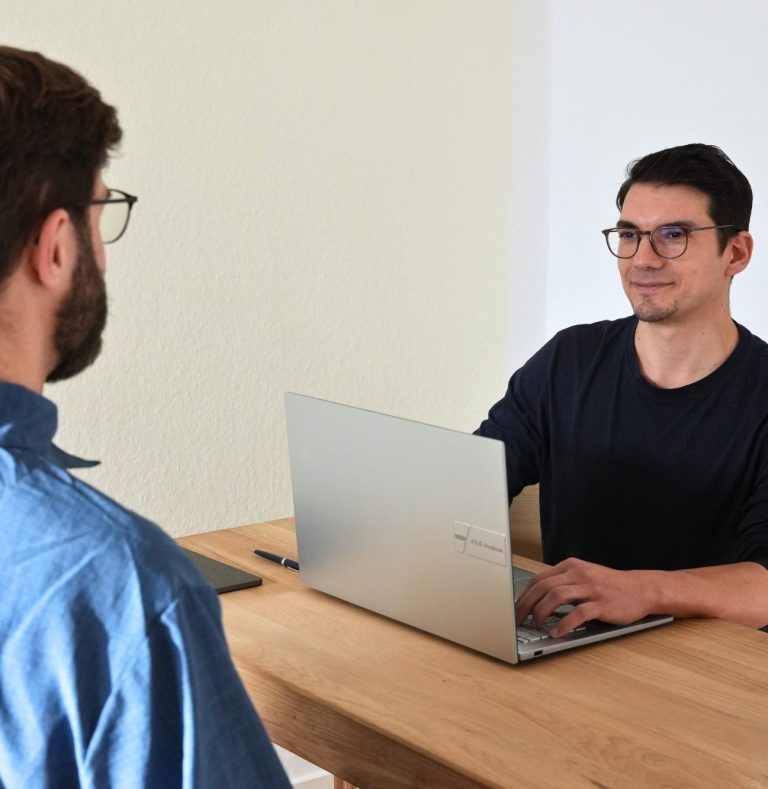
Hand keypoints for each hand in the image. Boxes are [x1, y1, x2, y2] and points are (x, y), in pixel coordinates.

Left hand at [515, 557, 651, 636]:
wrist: (641, 589)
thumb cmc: (609, 585)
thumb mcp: (583, 576)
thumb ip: (562, 583)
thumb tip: (535, 599)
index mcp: (570, 566)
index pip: (539, 579)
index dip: (523, 595)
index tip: (514, 608)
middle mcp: (578, 574)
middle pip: (543, 587)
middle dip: (526, 605)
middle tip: (518, 620)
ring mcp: (590, 588)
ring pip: (556, 596)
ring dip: (541, 612)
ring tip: (535, 625)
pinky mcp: (601, 604)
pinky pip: (578, 613)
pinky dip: (564, 624)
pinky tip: (556, 633)